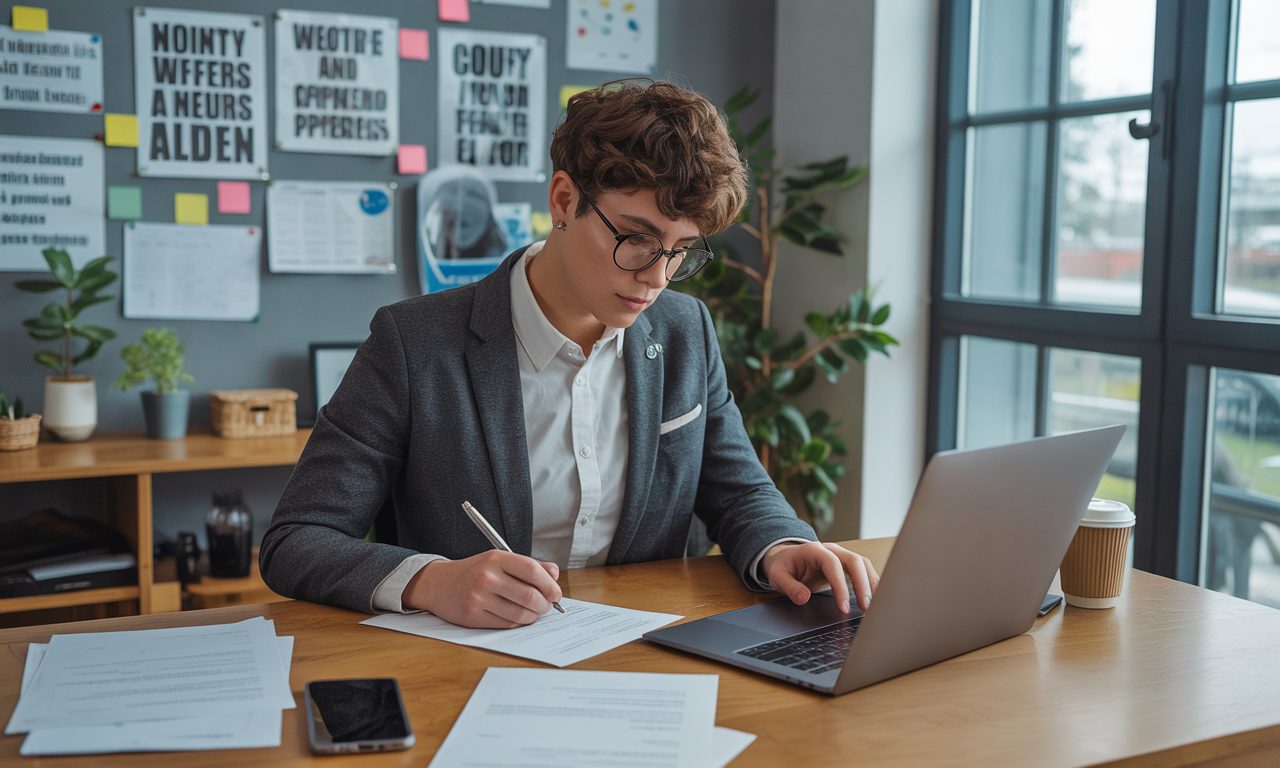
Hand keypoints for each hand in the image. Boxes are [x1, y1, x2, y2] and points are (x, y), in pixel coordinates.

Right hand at [401, 550, 562, 627]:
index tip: (556, 593)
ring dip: (533, 616)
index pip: (533, 571)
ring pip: (520, 614)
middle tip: (547, 606)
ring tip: (534, 612)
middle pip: (529, 595)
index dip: (550, 585)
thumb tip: (554, 574)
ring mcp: (479, 597)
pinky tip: (518, 617)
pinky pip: (506, 624)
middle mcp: (487, 577)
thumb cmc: (474, 571)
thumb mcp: (499, 560)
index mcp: (496, 558)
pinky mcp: (473, 616)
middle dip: (545, 604)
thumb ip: (529, 566)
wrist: (438, 584)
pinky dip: (518, 623)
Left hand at [760, 541, 879, 613]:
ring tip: (874, 605)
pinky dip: (871, 582)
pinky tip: (876, 598)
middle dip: (862, 584)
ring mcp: (841, 555)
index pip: (833, 564)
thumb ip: (789, 587)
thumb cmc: (783, 566)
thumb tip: (804, 598)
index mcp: (814, 550)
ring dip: (871, 583)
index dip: (840, 586)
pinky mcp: (846, 564)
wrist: (785, 557)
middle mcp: (831, 549)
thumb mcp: (777, 576)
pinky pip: (864, 570)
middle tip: (865, 607)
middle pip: (854, 561)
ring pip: (863, 564)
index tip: (843, 607)